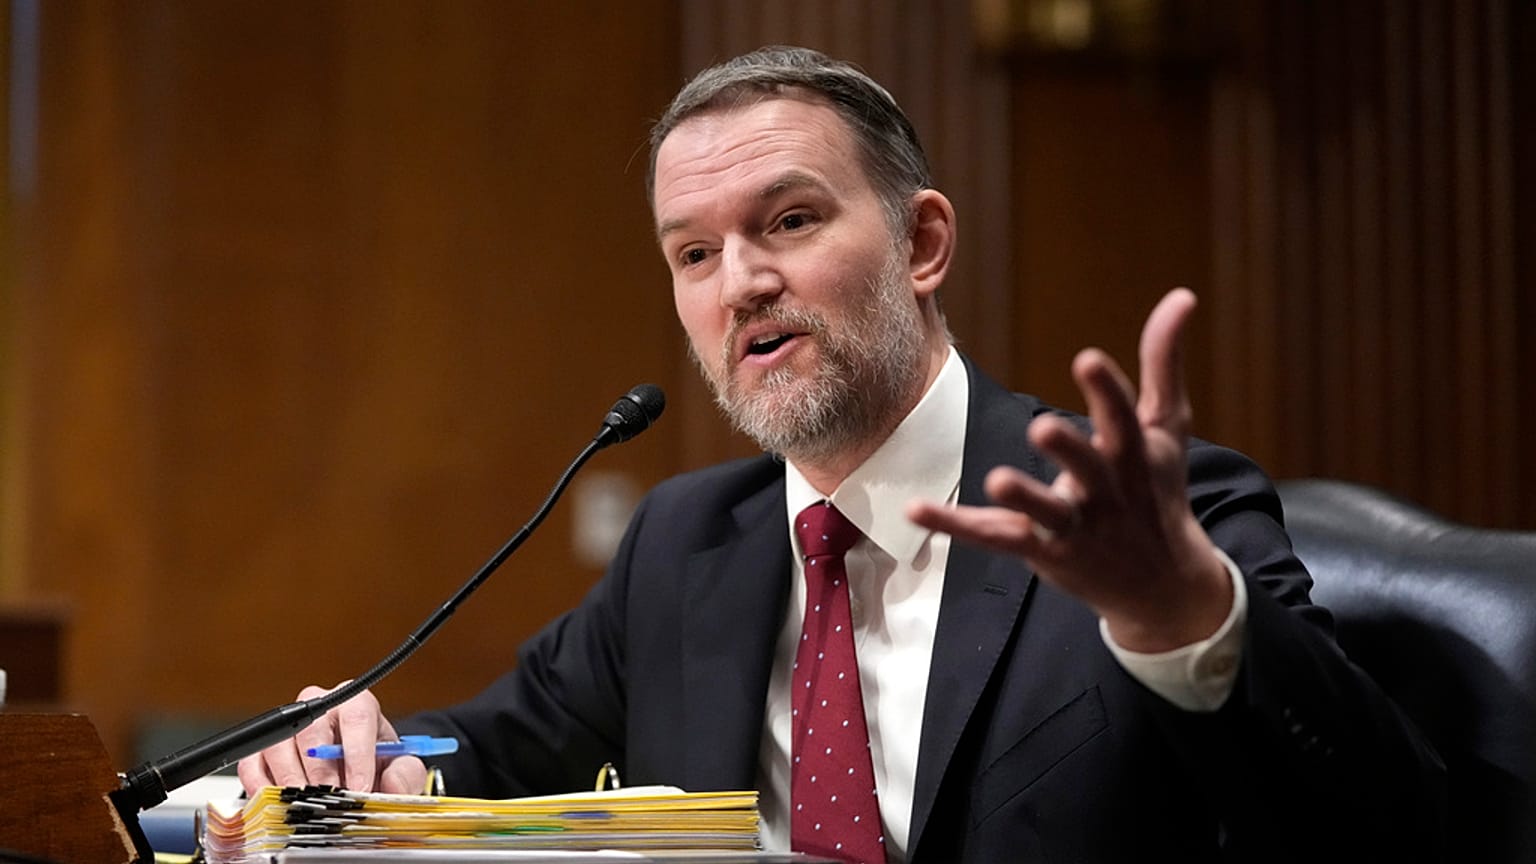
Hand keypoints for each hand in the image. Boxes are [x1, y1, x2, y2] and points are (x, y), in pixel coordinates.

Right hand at [236, 682, 427, 794]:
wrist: (353, 773)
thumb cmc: (374, 764)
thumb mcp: (399, 768)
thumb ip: (405, 774)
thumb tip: (390, 783)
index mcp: (357, 705)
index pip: (357, 715)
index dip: (358, 753)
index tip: (360, 785)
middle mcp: (320, 709)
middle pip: (313, 730)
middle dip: (322, 772)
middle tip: (330, 800)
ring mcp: (287, 728)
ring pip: (279, 747)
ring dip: (292, 782)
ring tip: (307, 806)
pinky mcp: (261, 750)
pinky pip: (252, 766)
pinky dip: (263, 789)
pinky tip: (280, 805)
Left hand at [907, 288, 1230, 651]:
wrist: (1161, 584)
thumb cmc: (1156, 490)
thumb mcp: (1167, 427)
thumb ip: (1164, 362)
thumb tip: (1182, 294)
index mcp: (1134, 455)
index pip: (1123, 419)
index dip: (1106, 390)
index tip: (1087, 359)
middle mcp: (1105, 491)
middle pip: (1088, 468)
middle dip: (1068, 449)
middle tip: (1042, 427)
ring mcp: (1074, 525)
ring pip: (1046, 512)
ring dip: (1023, 498)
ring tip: (998, 480)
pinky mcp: (1042, 551)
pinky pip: (994, 536)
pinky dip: (955, 524)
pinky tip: (915, 509)